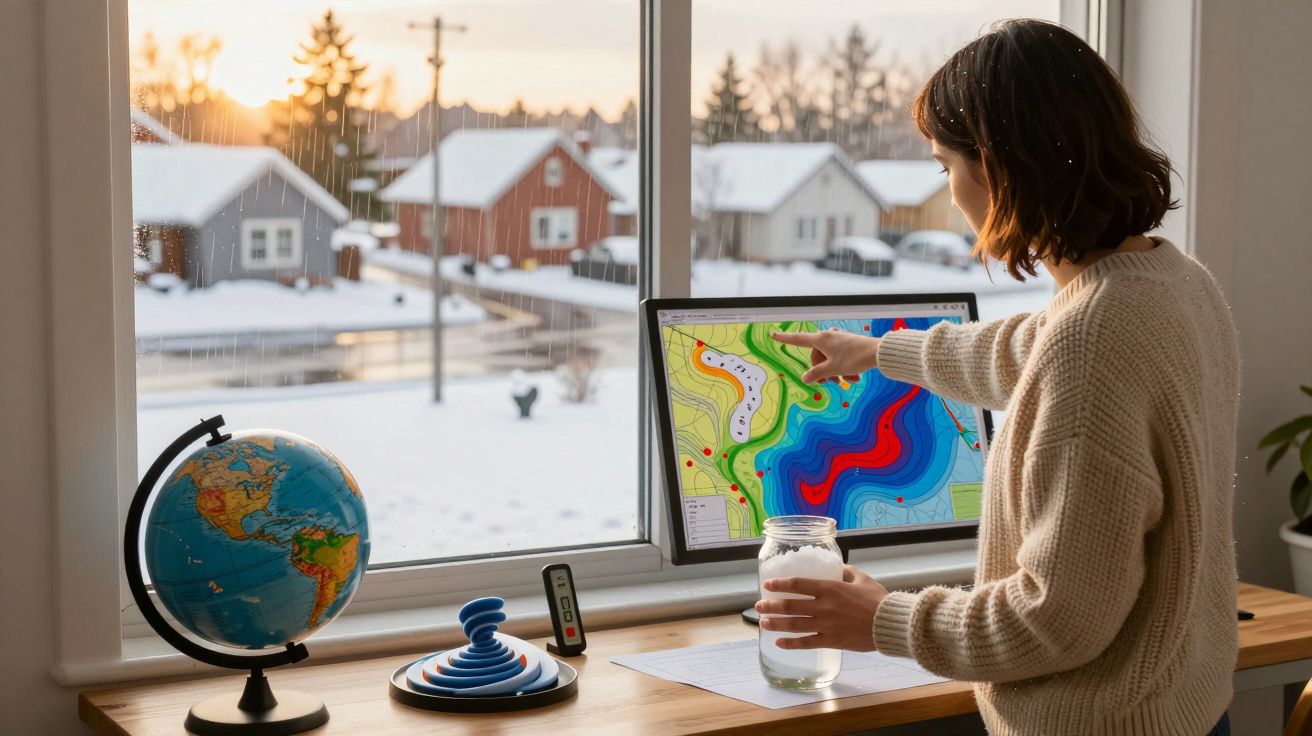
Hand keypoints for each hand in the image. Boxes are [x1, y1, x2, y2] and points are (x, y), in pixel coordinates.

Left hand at [755, 565, 888, 651]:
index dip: (779, 584)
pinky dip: (791, 643)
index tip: (767, 585)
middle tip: (758, 606)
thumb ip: (846, 572)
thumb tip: (837, 568)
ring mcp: (825, 625)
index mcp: (829, 588)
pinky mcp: (831, 641)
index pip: (797, 584)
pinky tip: (779, 642)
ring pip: (794, 624)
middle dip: (771, 606)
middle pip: (790, 606)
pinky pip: (806, 643)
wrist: (889, 624)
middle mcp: (823, 606)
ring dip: (776, 623)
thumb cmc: (878, 599)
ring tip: (763, 623)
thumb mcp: (861, 578)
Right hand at [771, 329, 878, 383]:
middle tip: (832, 383)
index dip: (784, 338)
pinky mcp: (847, 343)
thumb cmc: (854, 359)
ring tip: (849, 380)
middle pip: (817, 356)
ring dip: (837, 372)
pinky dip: (844, 368)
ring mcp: (838, 339)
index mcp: (821, 339)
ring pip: (829, 358)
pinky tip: (855, 377)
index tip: (772, 334)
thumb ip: (816, 374)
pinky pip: (839, 357)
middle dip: (824, 371)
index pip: (798, 339)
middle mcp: (828, 336)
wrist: (879, 352)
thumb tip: (804, 379)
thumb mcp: (833, 369)